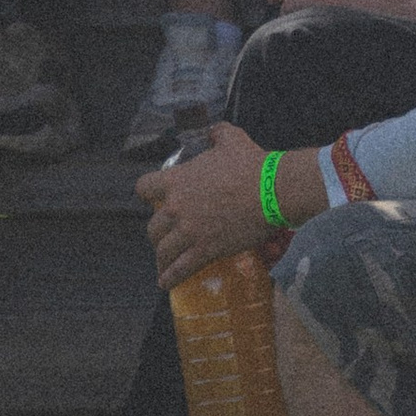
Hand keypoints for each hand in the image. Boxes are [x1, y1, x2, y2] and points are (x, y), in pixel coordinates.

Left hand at [137, 120, 271, 290]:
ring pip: (163, 250)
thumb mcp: (230, 139)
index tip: (153, 199)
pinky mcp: (205, 250)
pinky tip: (166, 284)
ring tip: (163, 264)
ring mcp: (189, 231)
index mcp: (177, 180)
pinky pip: (180, 269)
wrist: (272, 191)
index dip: (148, 194)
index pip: (143, 188)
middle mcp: (176, 207)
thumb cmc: (251, 164)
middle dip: (156, 233)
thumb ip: (216, 134)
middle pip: (152, 227)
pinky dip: (170, 278)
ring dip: (162, 258)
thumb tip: (212, 131)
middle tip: (165, 237)